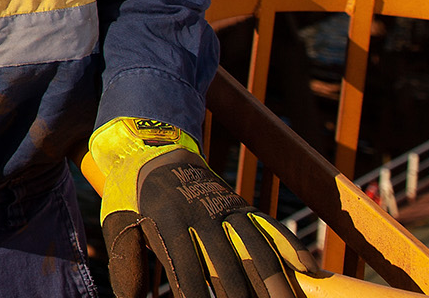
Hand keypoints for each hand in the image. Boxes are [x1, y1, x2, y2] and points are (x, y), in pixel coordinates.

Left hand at [89, 117, 322, 297]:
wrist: (152, 146)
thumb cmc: (130, 192)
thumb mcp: (117, 221)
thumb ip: (125, 261)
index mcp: (166, 221)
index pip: (186, 268)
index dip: (194, 294)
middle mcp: (201, 214)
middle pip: (227, 265)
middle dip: (240, 296)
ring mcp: (225, 208)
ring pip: (257, 249)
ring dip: (275, 282)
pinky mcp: (241, 205)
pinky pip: (270, 225)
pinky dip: (292, 246)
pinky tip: (311, 270)